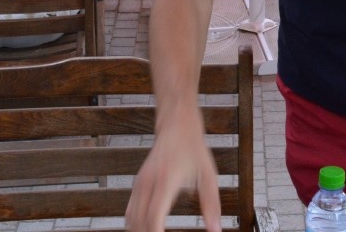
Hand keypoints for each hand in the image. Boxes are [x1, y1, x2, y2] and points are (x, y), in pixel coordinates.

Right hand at [126, 108, 222, 231]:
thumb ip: (212, 204)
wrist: (176, 125)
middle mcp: (148, 183)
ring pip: (131, 219)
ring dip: (141, 231)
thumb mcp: (209, 175)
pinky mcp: (137, 184)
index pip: (154, 217)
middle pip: (139, 223)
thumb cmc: (193, 148)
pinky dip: (135, 225)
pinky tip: (147, 229)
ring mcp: (140, 184)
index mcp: (166, 181)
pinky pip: (129, 211)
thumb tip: (215, 229)